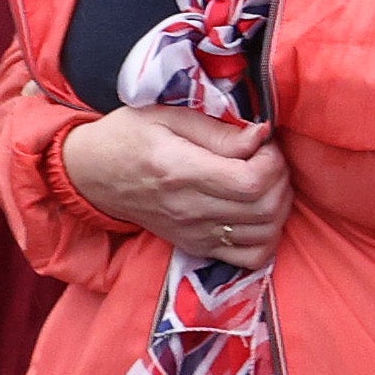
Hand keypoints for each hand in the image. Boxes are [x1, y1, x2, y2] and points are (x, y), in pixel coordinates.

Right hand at [61, 104, 293, 258]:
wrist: (94, 174)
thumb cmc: (128, 136)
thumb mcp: (167, 116)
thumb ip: (217, 130)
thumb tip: (261, 136)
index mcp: (181, 172)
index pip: (251, 181)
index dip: (272, 162)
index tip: (262, 144)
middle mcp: (190, 210)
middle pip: (265, 208)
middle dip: (280, 179)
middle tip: (268, 159)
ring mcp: (195, 234)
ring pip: (266, 234)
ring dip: (279, 206)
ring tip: (266, 182)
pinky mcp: (198, 247)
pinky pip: (251, 258)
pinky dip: (268, 237)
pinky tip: (258, 212)